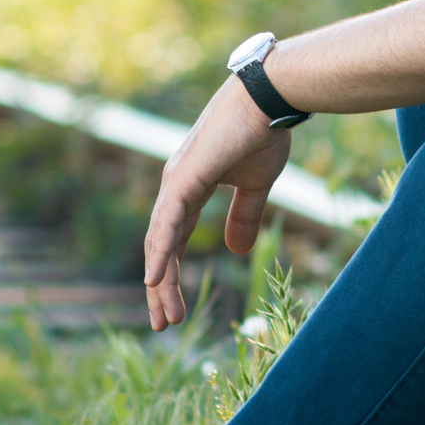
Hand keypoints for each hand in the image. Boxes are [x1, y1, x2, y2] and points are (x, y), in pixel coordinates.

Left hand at [142, 75, 293, 329]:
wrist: (270, 99)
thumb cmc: (264, 132)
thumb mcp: (255, 185)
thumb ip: (244, 216)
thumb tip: (235, 252)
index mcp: (190, 187)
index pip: (174, 239)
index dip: (173, 273)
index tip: (175, 308)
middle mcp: (176, 186)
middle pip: (162, 246)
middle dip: (162, 288)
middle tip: (163, 324)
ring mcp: (176, 182)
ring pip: (161, 242)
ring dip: (161, 282)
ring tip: (164, 317)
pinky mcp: (184, 178)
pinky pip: (167, 224)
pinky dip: (159, 253)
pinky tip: (154, 280)